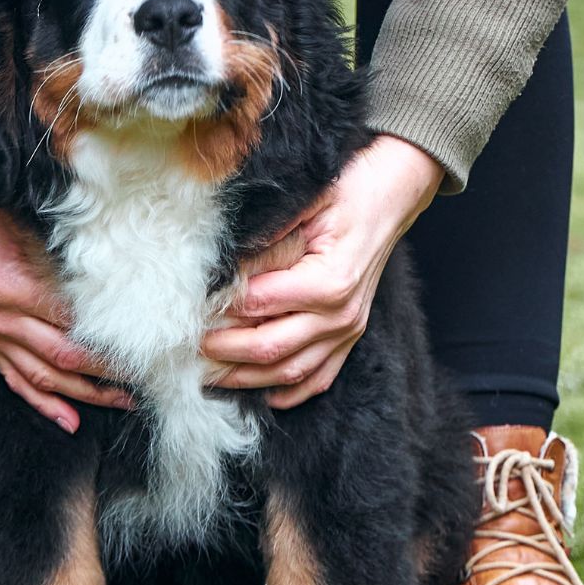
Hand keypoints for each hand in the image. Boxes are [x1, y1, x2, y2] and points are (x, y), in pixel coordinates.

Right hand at [0, 129, 129, 431]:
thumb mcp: (38, 219)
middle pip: (64, 359)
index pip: (75, 326)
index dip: (114, 341)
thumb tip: (128, 269)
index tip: (151, 347)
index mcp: (13, 285)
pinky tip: (70, 419)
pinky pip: (15, 379)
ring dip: (85, 394)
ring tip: (124, 401)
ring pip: (42, 377)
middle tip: (149, 379)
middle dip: (109, 374)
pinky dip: (42, 402)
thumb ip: (75, 248)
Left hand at [203, 135, 444, 408]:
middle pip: (270, 347)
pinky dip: (289, 391)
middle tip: (190, 347)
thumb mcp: (305, 200)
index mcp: (329, 280)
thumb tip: (222, 264)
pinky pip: (319, 377)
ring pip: (291, 372)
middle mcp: (341, 314)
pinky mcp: (351, 337)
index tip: (190, 310)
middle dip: (224, 352)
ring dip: (247, 379)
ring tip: (209, 375)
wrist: (393, 196)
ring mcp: (348, 330)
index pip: (259, 304)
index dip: (221, 309)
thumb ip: (266, 234)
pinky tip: (260, 393)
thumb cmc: (348, 191)